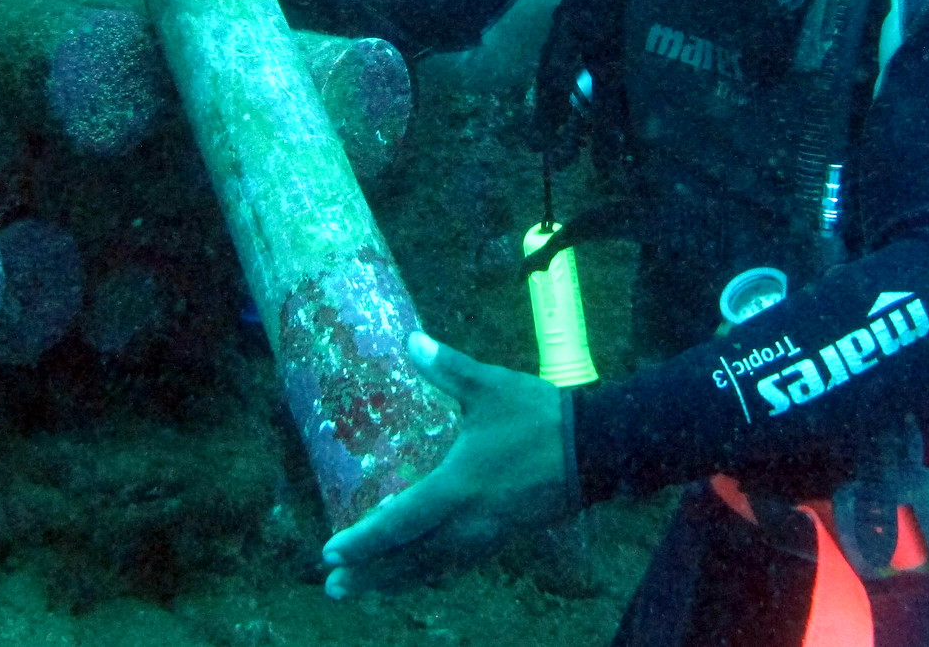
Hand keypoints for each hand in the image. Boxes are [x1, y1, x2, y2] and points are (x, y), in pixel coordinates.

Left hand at [321, 332, 576, 597]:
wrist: (597, 449)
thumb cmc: (540, 417)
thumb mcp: (491, 387)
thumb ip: (447, 367)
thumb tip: (411, 340)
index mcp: (458, 486)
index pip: (400, 522)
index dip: (364, 539)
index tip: (331, 551)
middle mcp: (469, 521)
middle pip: (410, 559)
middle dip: (371, 575)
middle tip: (333, 587)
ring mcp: (488, 535)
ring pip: (432, 567)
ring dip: (396, 580)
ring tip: (364, 588)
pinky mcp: (503, 538)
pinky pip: (456, 564)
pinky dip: (428, 571)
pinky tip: (414, 570)